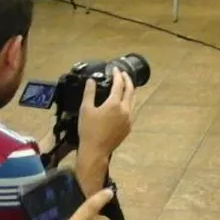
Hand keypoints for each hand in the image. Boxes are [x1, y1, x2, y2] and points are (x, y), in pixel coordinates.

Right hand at [76, 69, 135, 186]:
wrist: (96, 151)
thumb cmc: (88, 131)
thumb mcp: (85, 109)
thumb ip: (89, 93)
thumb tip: (91, 80)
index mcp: (114, 104)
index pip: (119, 84)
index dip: (117, 75)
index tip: (115, 69)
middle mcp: (125, 110)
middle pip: (130, 90)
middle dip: (127, 80)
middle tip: (123, 74)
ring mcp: (129, 119)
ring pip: (133, 100)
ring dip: (130, 90)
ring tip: (125, 85)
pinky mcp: (129, 126)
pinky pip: (133, 110)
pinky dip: (130, 101)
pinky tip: (125, 102)